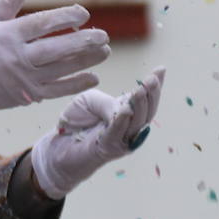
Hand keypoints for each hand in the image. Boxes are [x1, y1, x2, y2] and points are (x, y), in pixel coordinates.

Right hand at [0, 0, 109, 111]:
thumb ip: (8, 0)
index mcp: (7, 35)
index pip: (41, 24)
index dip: (64, 17)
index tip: (83, 13)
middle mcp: (17, 58)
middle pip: (55, 49)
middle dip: (82, 42)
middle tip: (103, 35)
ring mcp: (23, 79)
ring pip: (60, 70)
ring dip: (86, 61)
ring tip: (104, 51)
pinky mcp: (27, 95)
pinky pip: (57, 91)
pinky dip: (76, 85)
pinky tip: (93, 77)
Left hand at [31, 67, 165, 197]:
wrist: (58, 146)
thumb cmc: (76, 122)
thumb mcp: (90, 101)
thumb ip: (108, 102)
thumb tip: (124, 108)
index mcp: (127, 112)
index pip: (146, 99)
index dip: (155, 85)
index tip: (161, 69)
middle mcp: (129, 127)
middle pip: (147, 112)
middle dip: (152, 94)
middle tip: (153, 79)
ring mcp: (121, 139)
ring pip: (136, 123)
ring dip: (140, 106)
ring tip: (141, 90)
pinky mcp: (108, 148)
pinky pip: (117, 134)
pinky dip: (122, 122)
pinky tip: (126, 110)